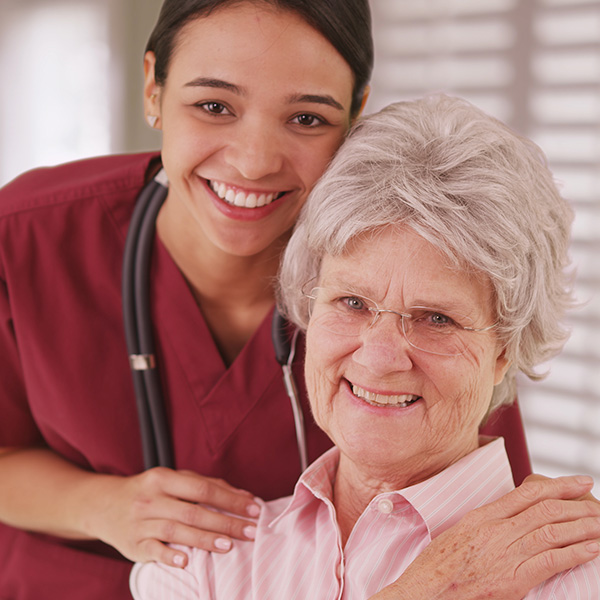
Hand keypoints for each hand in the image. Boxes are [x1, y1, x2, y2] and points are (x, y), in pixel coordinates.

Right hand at [86, 468, 260, 568]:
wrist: (104, 505)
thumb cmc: (149, 491)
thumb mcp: (173, 481)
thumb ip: (207, 486)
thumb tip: (244, 496)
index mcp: (164, 478)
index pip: (204, 489)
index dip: (231, 499)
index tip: (254, 509)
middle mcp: (151, 498)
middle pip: (194, 511)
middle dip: (225, 522)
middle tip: (250, 532)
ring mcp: (140, 522)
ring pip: (176, 531)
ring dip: (204, 539)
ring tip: (229, 546)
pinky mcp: (132, 545)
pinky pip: (152, 550)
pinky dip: (169, 556)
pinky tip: (186, 561)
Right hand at [371, 475, 599, 599]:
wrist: (425, 591)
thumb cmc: (437, 567)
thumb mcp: (458, 534)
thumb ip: (485, 526)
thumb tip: (507, 520)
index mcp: (482, 517)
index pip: (526, 493)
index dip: (556, 485)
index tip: (577, 481)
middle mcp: (495, 530)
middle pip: (543, 509)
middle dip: (574, 501)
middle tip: (594, 496)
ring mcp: (505, 554)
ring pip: (551, 531)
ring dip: (582, 526)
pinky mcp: (513, 580)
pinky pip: (550, 561)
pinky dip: (574, 553)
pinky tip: (592, 549)